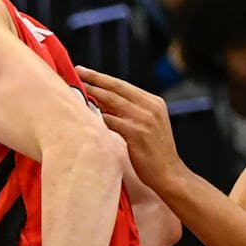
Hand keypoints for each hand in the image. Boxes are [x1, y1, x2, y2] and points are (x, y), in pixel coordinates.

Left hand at [76, 66, 184, 194]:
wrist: (169, 174)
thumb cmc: (155, 153)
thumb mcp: (149, 124)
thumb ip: (132, 112)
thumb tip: (103, 101)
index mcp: (154, 102)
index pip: (124, 85)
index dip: (103, 78)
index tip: (86, 71)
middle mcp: (151, 107)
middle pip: (117, 88)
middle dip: (95, 78)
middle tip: (78, 71)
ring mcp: (144, 119)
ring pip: (112, 101)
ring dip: (93, 94)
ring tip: (77, 89)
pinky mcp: (137, 133)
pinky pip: (111, 121)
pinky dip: (97, 116)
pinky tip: (84, 114)